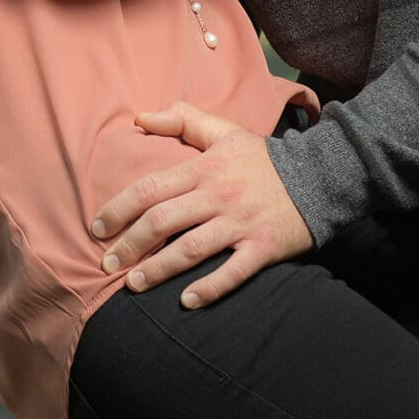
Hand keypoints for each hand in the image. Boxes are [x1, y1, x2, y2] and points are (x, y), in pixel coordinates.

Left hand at [89, 100, 314, 307]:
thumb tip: (139, 117)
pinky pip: (232, 272)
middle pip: (162, 222)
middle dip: (129, 245)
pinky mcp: (263, 247)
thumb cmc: (264, 158)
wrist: (321, 176)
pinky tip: (187, 302)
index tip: (97, 227)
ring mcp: (240, 224)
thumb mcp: (225, 130)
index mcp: (203, 170)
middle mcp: (217, 197)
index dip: (118, 209)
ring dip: (159, 269)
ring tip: (134, 284)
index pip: (149, 189)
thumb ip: (182, 120)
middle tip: (106, 264)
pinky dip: (210, 288)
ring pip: (191, 249)